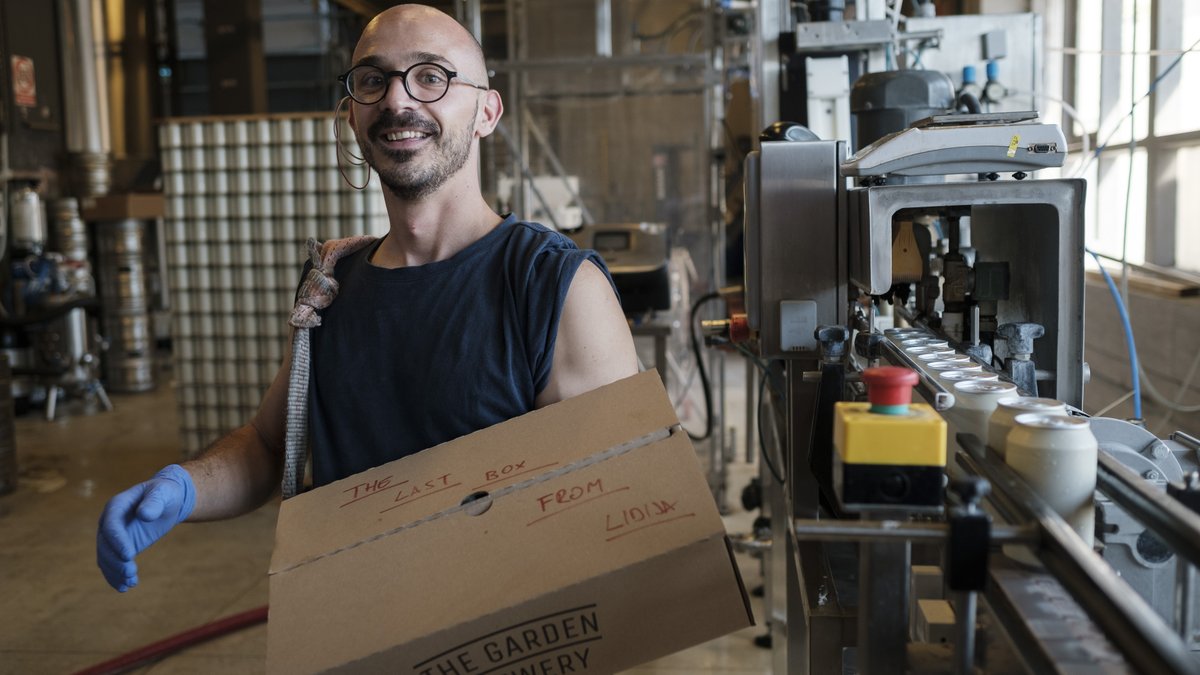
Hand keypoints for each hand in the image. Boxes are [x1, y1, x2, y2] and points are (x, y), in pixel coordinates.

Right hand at [96, 464, 195, 591]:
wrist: (166, 500)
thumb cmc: (165, 493)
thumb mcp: (163, 493)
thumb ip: (154, 502)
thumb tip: (144, 515)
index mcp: (116, 506)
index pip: (111, 525)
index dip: (117, 541)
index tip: (128, 556)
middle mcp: (109, 522)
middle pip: (105, 545)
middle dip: (115, 561)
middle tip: (131, 573)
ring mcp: (113, 536)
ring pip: (106, 558)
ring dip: (115, 572)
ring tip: (130, 584)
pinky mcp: (120, 548)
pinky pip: (113, 564)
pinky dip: (117, 576)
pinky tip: (126, 587)